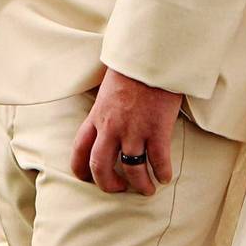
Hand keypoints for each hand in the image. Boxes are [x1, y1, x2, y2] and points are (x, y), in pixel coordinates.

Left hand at [71, 69, 181, 195]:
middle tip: (118, 189)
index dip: (80, 169)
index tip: (86, 178)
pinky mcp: (157, 130)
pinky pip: (158, 161)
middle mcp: (111, 127)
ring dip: (140, 184)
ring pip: (132, 169)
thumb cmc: (133, 67)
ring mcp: (134, 130)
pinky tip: (166, 177)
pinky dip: (162, 172)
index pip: (80, 149)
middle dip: (108, 184)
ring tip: (147, 189)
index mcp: (97, 116)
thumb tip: (108, 117)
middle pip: (100, 167)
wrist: (153, 56)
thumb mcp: (108, 88)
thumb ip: (105, 107)